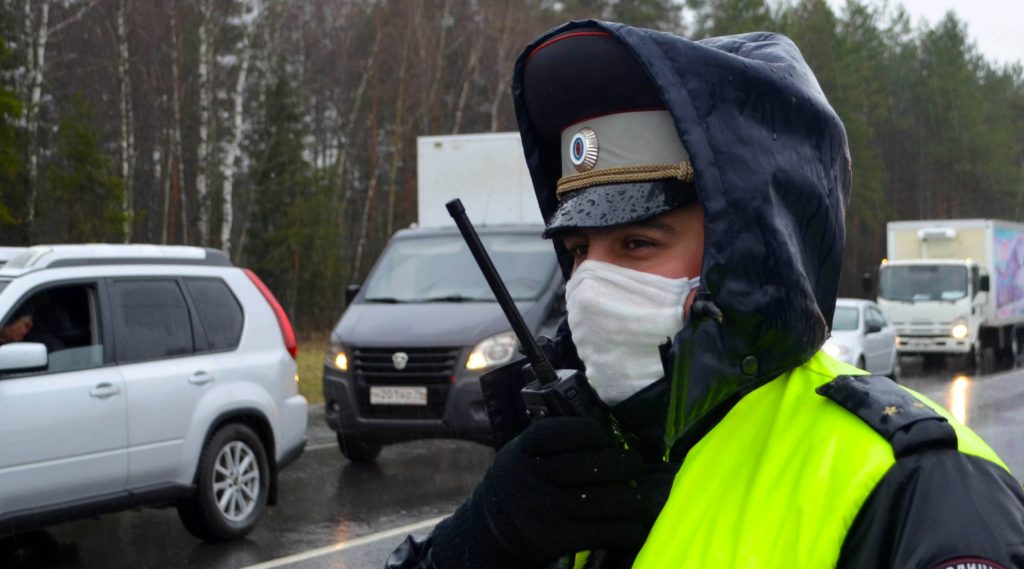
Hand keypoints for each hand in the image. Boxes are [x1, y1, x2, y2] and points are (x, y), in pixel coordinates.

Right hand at [429, 417, 661, 567]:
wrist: (491, 530)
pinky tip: (636, 526)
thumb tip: (612, 439)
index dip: (587, 432)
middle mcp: (529, 479)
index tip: (604, 437)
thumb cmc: (523, 483)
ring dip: (632, 499)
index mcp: (522, 450)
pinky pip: (600, 533)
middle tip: (635, 465)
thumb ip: (555, 444)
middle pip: (590, 466)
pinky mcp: (553, 539)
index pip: (557, 433)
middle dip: (624, 464)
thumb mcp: (524, 455)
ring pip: (601, 500)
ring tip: (643, 498)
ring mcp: (541, 510)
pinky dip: (625, 530)